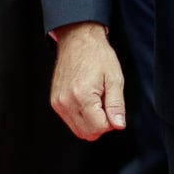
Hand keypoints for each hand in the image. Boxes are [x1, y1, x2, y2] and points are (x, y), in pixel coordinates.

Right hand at [50, 21, 125, 140]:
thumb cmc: (97, 55)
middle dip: (102, 123)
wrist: (78, 41)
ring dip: (92, 121)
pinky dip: (82, 117)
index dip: (112, 121)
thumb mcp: (115, 78)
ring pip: (78, 130)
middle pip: (87, 133)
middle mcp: (66, 103)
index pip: (98, 127)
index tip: (114, 107)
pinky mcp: (55, 102)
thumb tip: (119, 125)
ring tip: (98, 99)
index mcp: (82, 97)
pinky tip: (88, 100)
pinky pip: (70, 121)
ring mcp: (58, 104)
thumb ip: (116, 104)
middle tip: (107, 103)